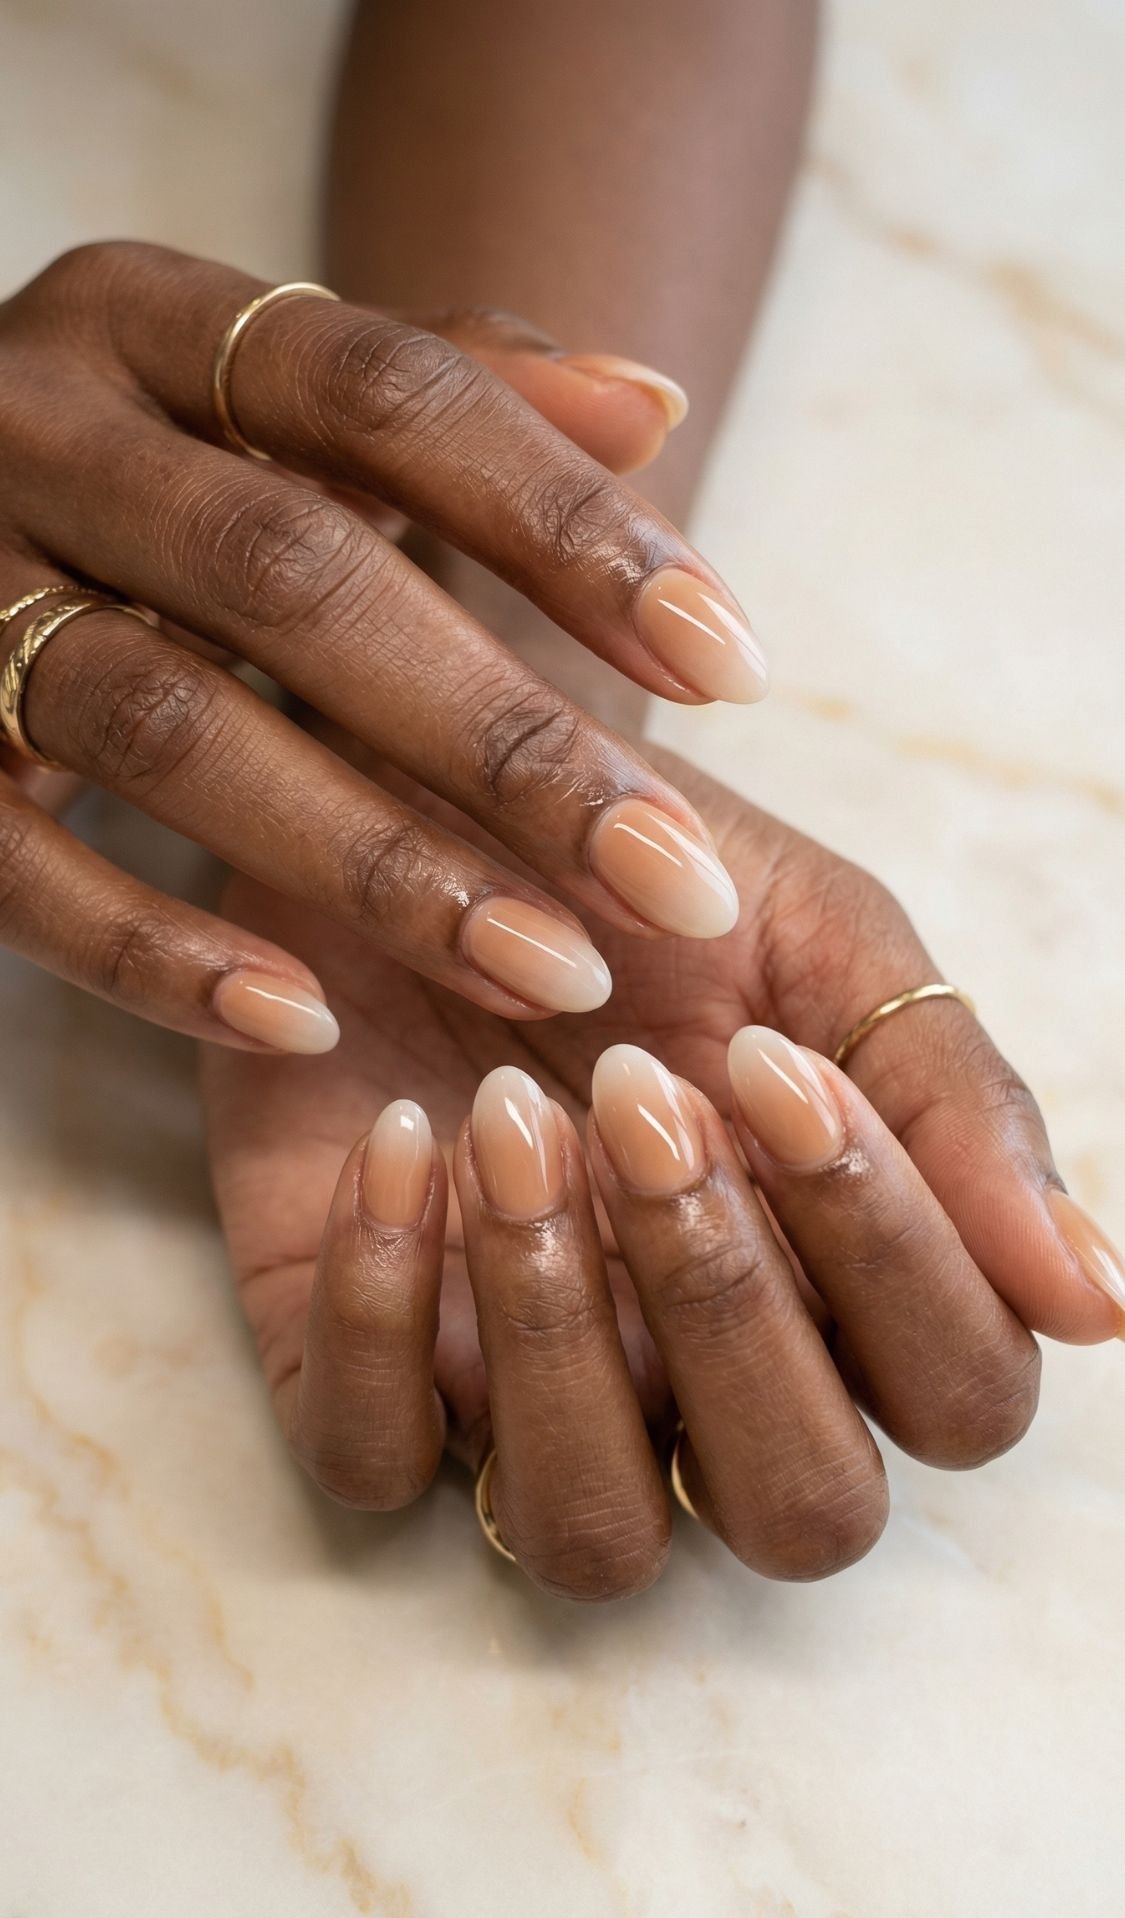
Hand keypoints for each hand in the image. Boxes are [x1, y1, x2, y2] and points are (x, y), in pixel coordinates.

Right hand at [0, 242, 765, 1046]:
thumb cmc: (149, 466)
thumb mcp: (274, 400)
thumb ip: (454, 392)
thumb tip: (657, 407)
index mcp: (153, 321)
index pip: (391, 392)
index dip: (569, 528)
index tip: (735, 667)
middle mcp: (41, 430)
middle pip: (295, 580)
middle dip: (504, 741)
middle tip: (676, 878)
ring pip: (171, 728)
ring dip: (375, 862)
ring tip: (553, 969)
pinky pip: (19, 866)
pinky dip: (156, 953)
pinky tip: (305, 1019)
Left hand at [203, 751, 1123, 1596]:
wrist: (435, 807)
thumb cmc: (650, 895)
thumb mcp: (826, 945)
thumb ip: (957, 1105)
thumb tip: (1101, 1301)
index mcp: (850, 1295)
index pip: (958, 1393)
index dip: (891, 1252)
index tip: (776, 1065)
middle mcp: (710, 1387)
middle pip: (802, 1509)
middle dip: (733, 1303)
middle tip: (643, 1095)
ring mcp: (535, 1400)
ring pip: (591, 1529)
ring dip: (560, 1328)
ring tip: (509, 1116)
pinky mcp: (367, 1371)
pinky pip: (374, 1455)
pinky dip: (383, 1312)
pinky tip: (402, 1139)